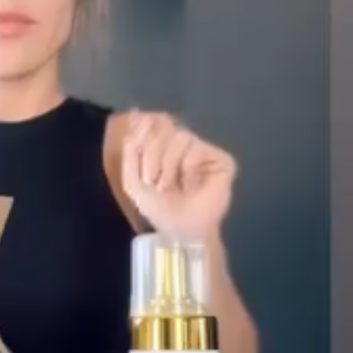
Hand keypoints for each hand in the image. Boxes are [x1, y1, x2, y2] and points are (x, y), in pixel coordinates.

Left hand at [121, 110, 236, 238]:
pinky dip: (189, 165)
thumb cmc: (160, 210)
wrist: (181, 230)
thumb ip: (130, 153)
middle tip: (154, 182)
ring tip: (170, 186)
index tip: (137, 153)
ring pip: (181, 136)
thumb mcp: (134, 183)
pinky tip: (191, 183)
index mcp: (165, 151)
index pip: (154, 126)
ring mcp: (204, 152)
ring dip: (169, 163)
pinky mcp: (221, 160)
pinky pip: (198, 147)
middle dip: (152, 157)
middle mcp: (185, 148)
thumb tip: (134, 122)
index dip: (143, 134)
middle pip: (165, 129)